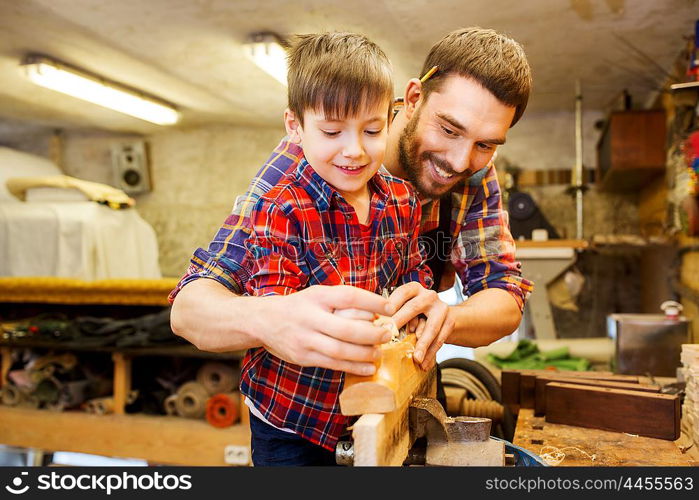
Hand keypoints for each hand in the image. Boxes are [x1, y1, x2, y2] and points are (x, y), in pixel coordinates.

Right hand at [253, 285, 393, 375]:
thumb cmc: (299, 306)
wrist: (264, 321)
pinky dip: (353, 367)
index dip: (372, 302)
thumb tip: (376, 312)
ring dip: (364, 354)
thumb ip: (342, 300)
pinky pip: (332, 364)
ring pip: (340, 350)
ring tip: (379, 352)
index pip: (348, 297)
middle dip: (372, 334)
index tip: (390, 308)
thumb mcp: (317, 294)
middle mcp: (310, 317)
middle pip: (346, 329)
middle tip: (387, 334)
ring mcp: (305, 339)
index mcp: (316, 297)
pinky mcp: (303, 357)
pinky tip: (368, 368)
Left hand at [386, 282, 453, 370]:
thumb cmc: (416, 313)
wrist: (442, 315)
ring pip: (431, 327)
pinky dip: (431, 353)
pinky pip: (440, 340)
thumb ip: (394, 315)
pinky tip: (424, 364)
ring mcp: (441, 308)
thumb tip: (377, 329)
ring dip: (423, 345)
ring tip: (416, 359)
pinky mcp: (450, 322)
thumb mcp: (405, 308)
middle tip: (390, 335)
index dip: (391, 304)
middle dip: (401, 321)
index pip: (401, 293)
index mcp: (414, 289)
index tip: (382, 317)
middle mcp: (429, 295)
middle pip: (414, 307)